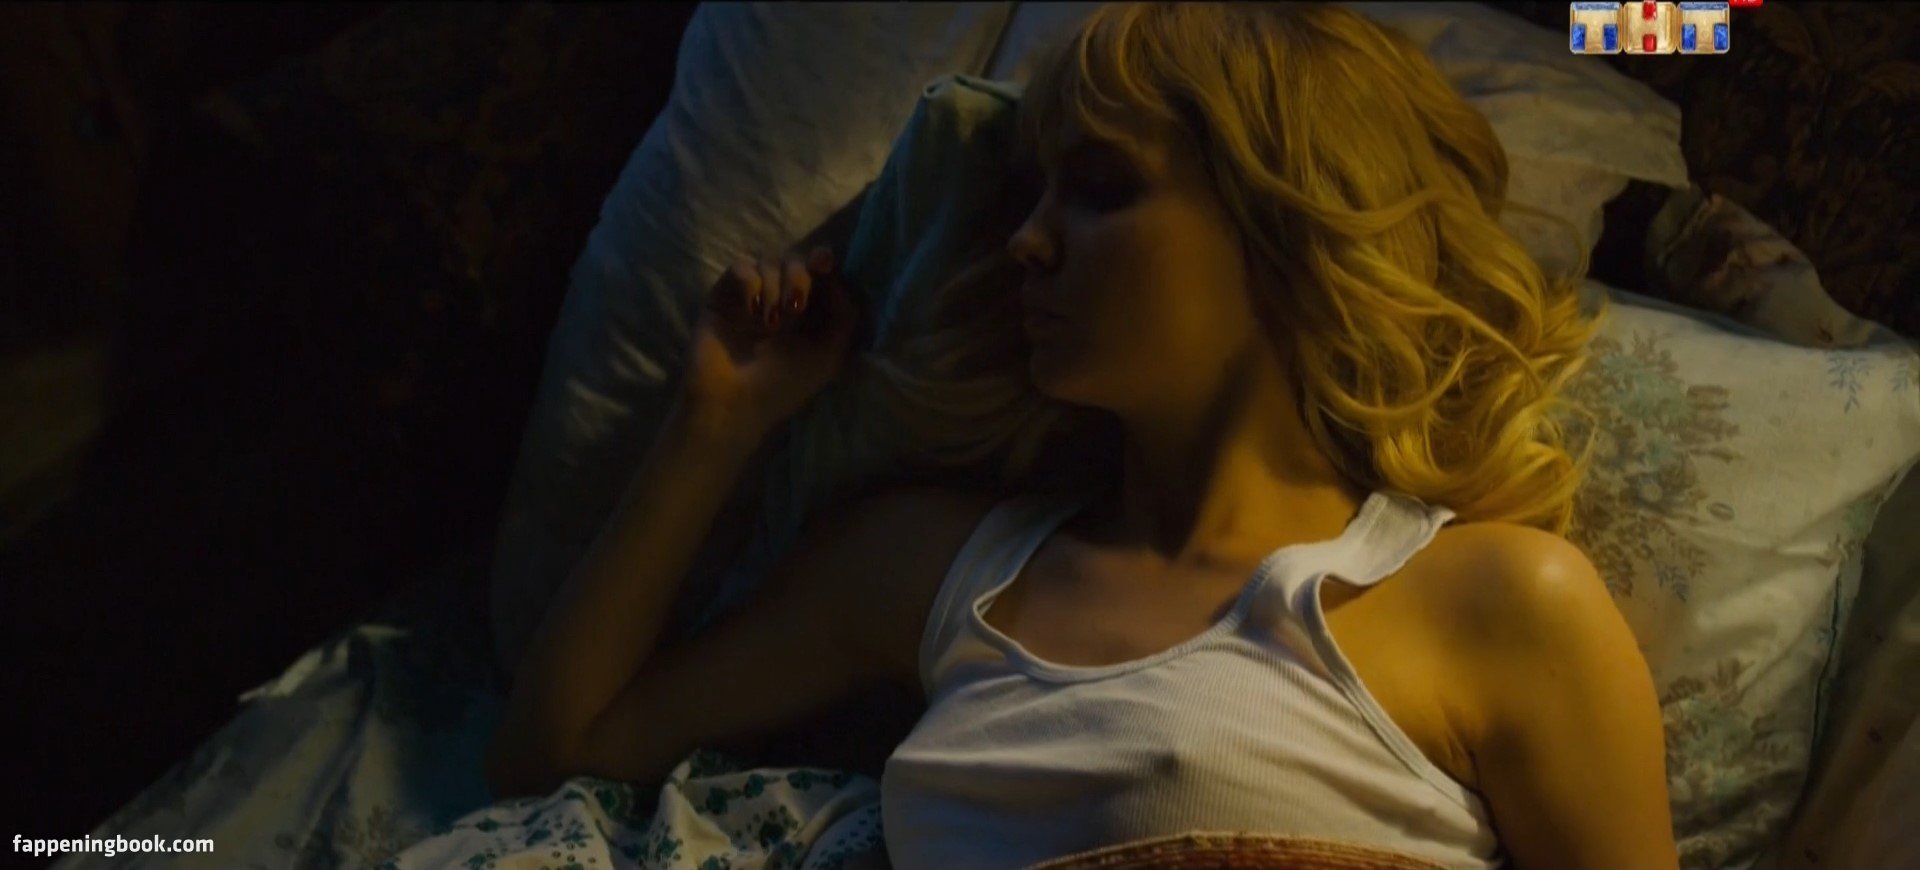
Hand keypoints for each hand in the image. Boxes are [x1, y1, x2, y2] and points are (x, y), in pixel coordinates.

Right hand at [681, 245, 862, 436]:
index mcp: (809, 314)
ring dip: (776, 285)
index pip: (819, 274)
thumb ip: (845, 316)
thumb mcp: (829, 356)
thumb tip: (836, 276)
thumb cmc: (783, 386)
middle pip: (796, 260)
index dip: (824, 262)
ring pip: (769, 260)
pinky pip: (741, 267)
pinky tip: (752, 311)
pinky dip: (751, 283)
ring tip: (771, 322)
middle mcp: (781, 301)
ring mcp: (751, 297)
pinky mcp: (723, 296)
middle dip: (800, 276)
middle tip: (795, 307)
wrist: (734, 403)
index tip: (824, 263)